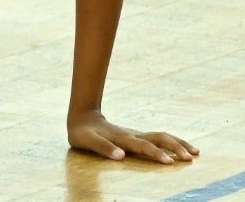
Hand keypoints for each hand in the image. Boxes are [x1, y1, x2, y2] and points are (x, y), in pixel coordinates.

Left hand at [67, 108, 196, 163]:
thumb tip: (121, 157)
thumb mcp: (87, 140)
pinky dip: (173, 143)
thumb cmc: (83, 132)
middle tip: (191, 158)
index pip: (142, 146)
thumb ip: (103, 147)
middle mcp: (133, 135)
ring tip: (196, 153)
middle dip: (175, 147)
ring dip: (178, 143)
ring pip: (162, 136)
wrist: (82, 116)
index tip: (169, 162)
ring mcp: (137, 134)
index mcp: (122, 138)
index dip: (155, 153)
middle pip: (158, 138)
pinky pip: (159, 139)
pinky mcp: (138, 136)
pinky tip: (183, 149)